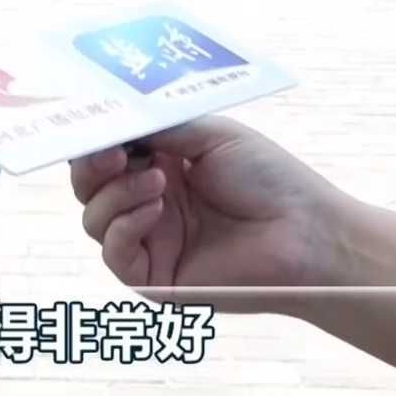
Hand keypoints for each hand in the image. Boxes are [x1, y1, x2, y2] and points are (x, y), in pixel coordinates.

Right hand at [69, 116, 353, 307]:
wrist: (306, 232)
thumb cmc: (270, 180)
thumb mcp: (210, 135)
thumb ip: (157, 126)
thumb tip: (109, 117)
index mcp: (162, 167)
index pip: (106, 153)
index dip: (94, 139)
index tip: (92, 122)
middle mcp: (150, 204)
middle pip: (89, 188)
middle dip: (91, 166)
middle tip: (112, 151)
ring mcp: (151, 242)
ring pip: (94, 220)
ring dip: (116, 193)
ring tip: (158, 180)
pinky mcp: (155, 278)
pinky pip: (114, 255)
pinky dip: (125, 226)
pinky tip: (157, 210)